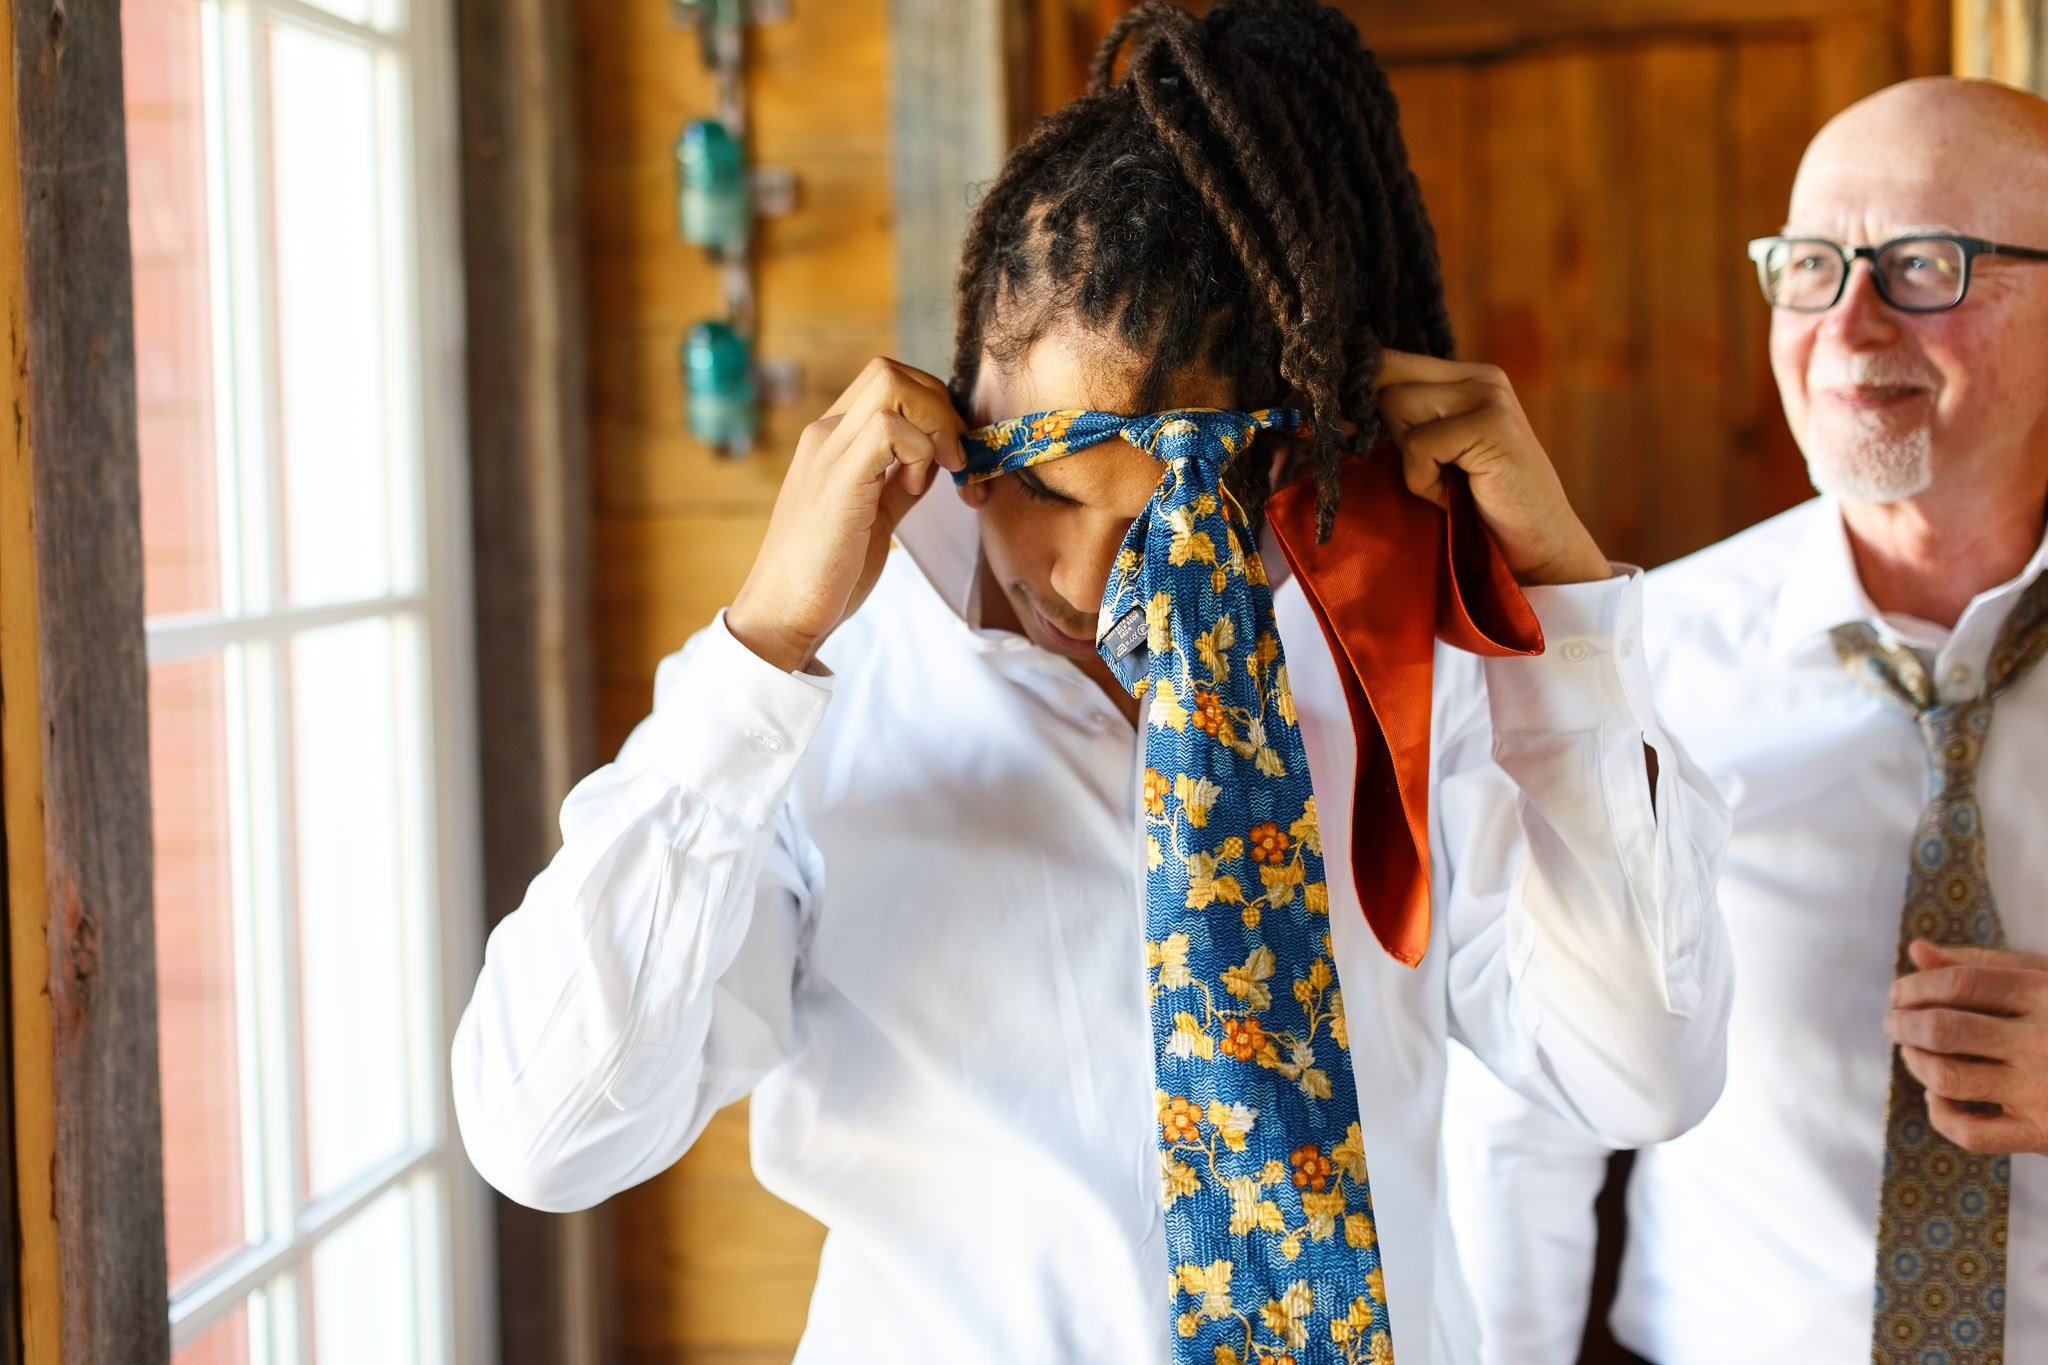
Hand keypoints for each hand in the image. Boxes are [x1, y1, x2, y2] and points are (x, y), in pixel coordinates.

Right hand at [726, 357, 966, 671]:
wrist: (783, 614)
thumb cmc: (826, 573)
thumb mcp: (873, 516)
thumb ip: (898, 483)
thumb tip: (934, 463)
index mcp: (832, 440)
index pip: (888, 383)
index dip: (933, 408)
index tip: (952, 458)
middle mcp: (825, 434)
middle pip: (891, 371)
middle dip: (941, 407)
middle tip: (956, 461)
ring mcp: (827, 452)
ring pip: (892, 385)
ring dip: (935, 426)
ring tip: (938, 476)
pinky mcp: (838, 478)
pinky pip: (890, 428)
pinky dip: (920, 452)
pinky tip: (916, 490)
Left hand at [1373, 349, 1611, 586]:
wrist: (1538, 549)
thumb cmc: (1478, 509)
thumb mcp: (1435, 456)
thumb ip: (1401, 424)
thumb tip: (1333, 411)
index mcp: (1465, 377)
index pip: (1387, 360)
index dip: (1359, 394)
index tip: (1353, 432)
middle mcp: (1480, 376)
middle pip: (1384, 378)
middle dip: (1389, 433)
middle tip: (1430, 470)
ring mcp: (1488, 395)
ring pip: (1394, 406)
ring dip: (1411, 461)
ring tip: (1449, 483)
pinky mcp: (1491, 423)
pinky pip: (1417, 445)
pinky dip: (1425, 482)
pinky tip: (1456, 495)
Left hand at [1885, 939, 2047, 1154]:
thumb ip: (1984, 965)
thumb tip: (1916, 950)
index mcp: (2047, 996)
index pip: (1960, 983)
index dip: (1916, 985)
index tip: (1899, 991)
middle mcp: (2043, 1042)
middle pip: (1944, 1027)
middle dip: (1903, 1023)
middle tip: (1894, 1022)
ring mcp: (2042, 1091)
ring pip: (1948, 1077)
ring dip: (1915, 1063)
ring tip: (1913, 1052)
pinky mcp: (2044, 1135)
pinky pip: (1972, 1133)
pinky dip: (1942, 1114)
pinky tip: (1940, 1095)